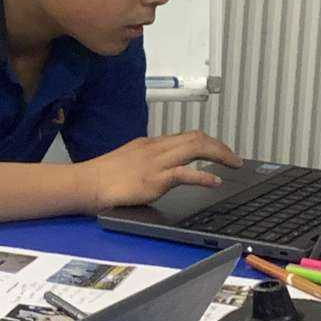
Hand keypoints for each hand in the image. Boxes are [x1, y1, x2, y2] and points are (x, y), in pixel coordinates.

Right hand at [80, 131, 241, 210]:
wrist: (85, 183)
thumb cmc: (102, 177)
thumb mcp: (129, 161)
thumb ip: (147, 161)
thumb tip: (164, 168)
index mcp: (150, 144)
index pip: (186, 136)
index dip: (209, 143)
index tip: (222, 152)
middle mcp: (156, 148)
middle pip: (196, 137)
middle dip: (220, 147)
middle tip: (235, 159)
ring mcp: (155, 163)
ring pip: (195, 147)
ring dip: (220, 154)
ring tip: (233, 164)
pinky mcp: (153, 180)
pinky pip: (184, 173)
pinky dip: (203, 176)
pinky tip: (215, 181)